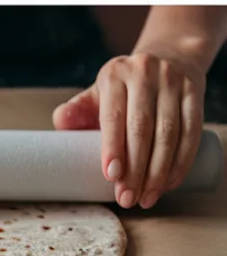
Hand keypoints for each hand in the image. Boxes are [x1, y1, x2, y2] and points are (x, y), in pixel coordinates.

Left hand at [53, 50, 205, 209]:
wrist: (168, 58)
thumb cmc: (125, 86)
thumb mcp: (99, 92)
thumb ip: (77, 109)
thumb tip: (59, 124)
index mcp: (114, 74)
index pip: (113, 115)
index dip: (113, 147)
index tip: (111, 176)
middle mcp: (144, 74)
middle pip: (142, 128)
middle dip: (135, 168)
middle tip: (127, 197)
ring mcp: (173, 83)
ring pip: (169, 134)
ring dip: (159, 171)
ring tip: (147, 197)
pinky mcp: (194, 94)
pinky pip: (192, 133)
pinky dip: (182, 162)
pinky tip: (170, 182)